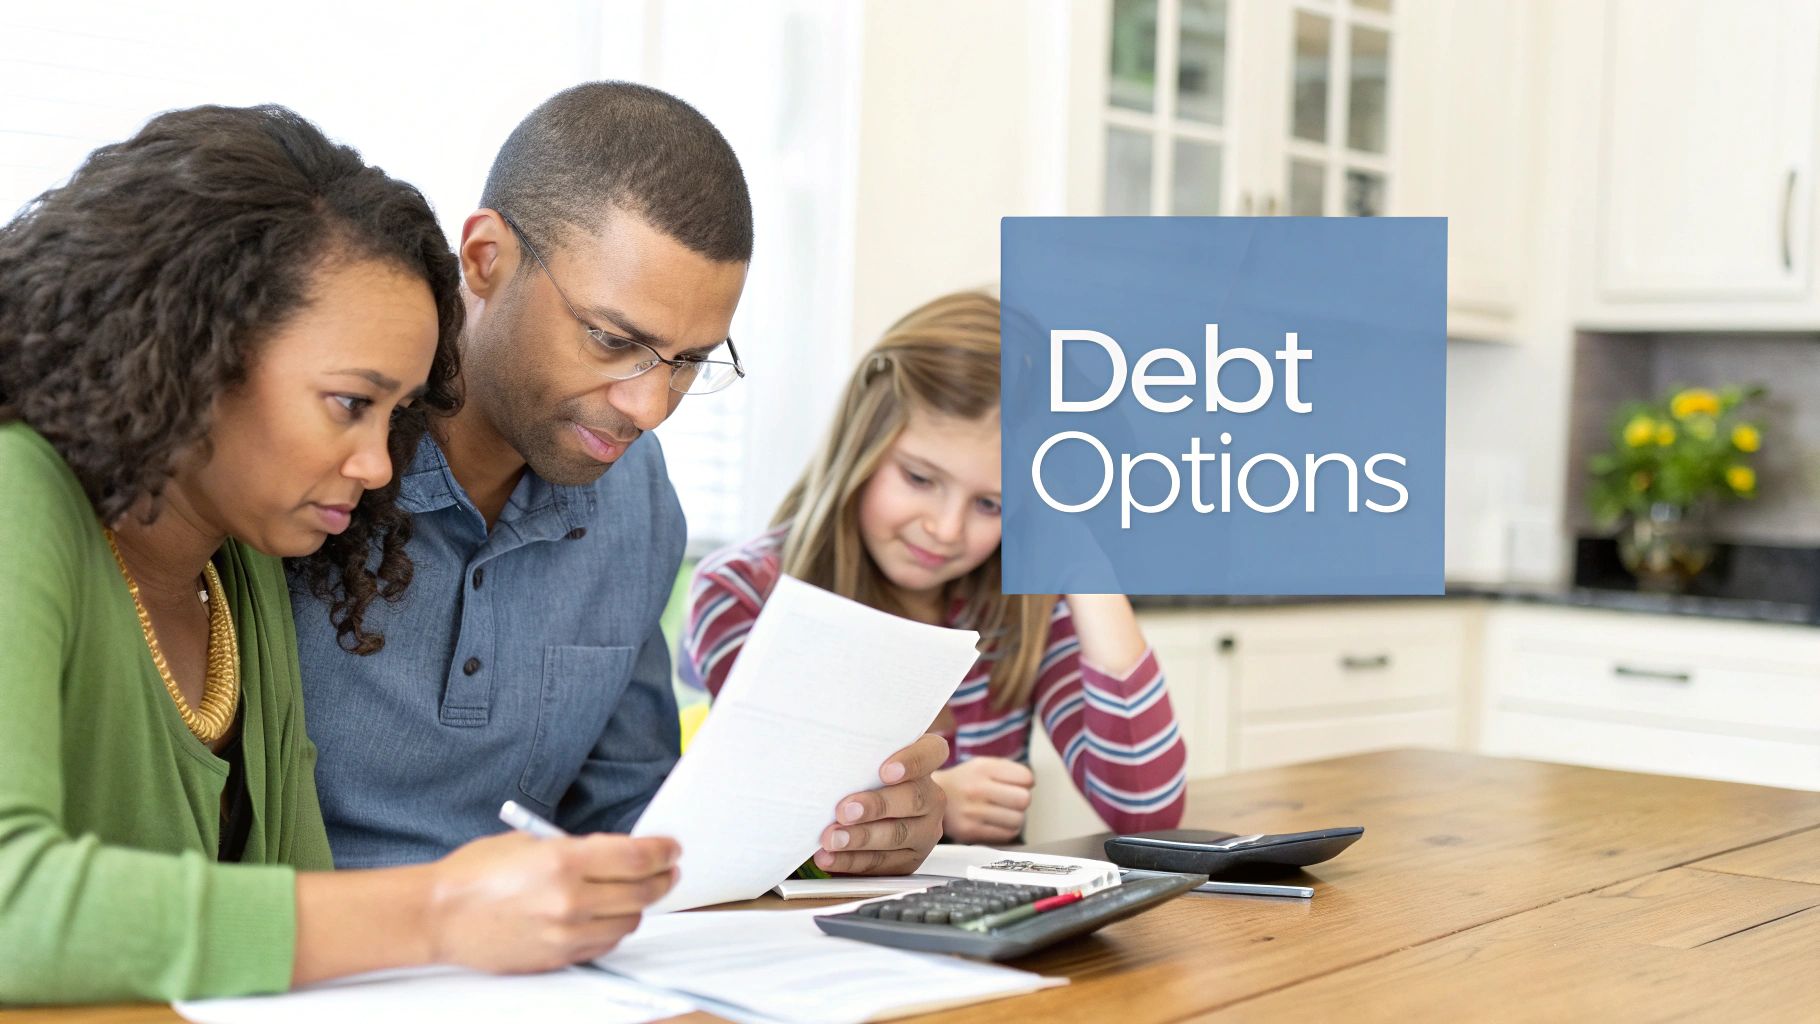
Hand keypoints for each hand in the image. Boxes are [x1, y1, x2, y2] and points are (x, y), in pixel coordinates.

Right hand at [423, 831, 678, 971]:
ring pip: (628, 922)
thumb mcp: (531, 843)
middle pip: (641, 892)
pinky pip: (604, 944)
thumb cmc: (476, 873)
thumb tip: (619, 853)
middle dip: (662, 877)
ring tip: (639, 891)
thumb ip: (578, 848)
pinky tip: (611, 914)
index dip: (663, 851)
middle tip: (669, 868)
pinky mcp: (557, 958)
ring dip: (639, 905)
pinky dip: (614, 928)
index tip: (673, 847)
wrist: (437, 916)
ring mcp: (565, 934)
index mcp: (563, 862)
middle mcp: (570, 900)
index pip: (636, 858)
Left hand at [814, 733, 948, 874]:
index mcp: (926, 762)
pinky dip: (852, 861)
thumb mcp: (868, 760)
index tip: (886, 771)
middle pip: (913, 800)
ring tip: (832, 839)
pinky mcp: (910, 860)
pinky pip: (883, 863)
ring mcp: (925, 830)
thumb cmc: (867, 777)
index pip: (931, 753)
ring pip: (897, 835)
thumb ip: (860, 756)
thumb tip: (823, 753)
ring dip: (861, 838)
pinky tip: (831, 857)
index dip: (912, 762)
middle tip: (845, 811)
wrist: (880, 812)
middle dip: (876, 806)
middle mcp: (931, 797)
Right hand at [932, 756, 1033, 843]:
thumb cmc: (964, 782)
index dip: (1026, 782)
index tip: (1017, 784)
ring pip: (1018, 820)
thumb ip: (1009, 770)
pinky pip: (1007, 835)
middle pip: (1024, 800)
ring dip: (1015, 817)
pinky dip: (1007, 829)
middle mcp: (976, 789)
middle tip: (1011, 800)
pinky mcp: (969, 832)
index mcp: (982, 768)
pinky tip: (996, 822)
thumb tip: (1031, 783)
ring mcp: (972, 812)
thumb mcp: (982, 764)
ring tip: (1002, 812)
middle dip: (1021, 800)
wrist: (927, 798)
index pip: (1026, 777)